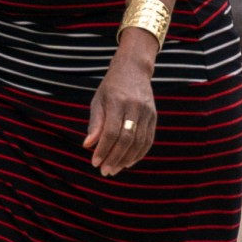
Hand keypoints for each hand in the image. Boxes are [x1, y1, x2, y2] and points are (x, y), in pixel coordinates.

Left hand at [84, 45, 157, 177]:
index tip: (94, 162)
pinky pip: (148, 140)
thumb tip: (88, 145)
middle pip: (126, 139)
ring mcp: (148, 112)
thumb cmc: (111, 88)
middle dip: (114, 158)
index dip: (103, 149)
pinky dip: (139, 154)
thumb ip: (95, 123)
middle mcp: (135, 107)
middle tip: (104, 171)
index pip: (111, 131)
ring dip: (126, 159)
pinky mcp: (154, 117)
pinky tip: (128, 162)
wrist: (133, 70)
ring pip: (139, 142)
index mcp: (118, 101)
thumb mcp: (98, 101)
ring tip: (114, 169)